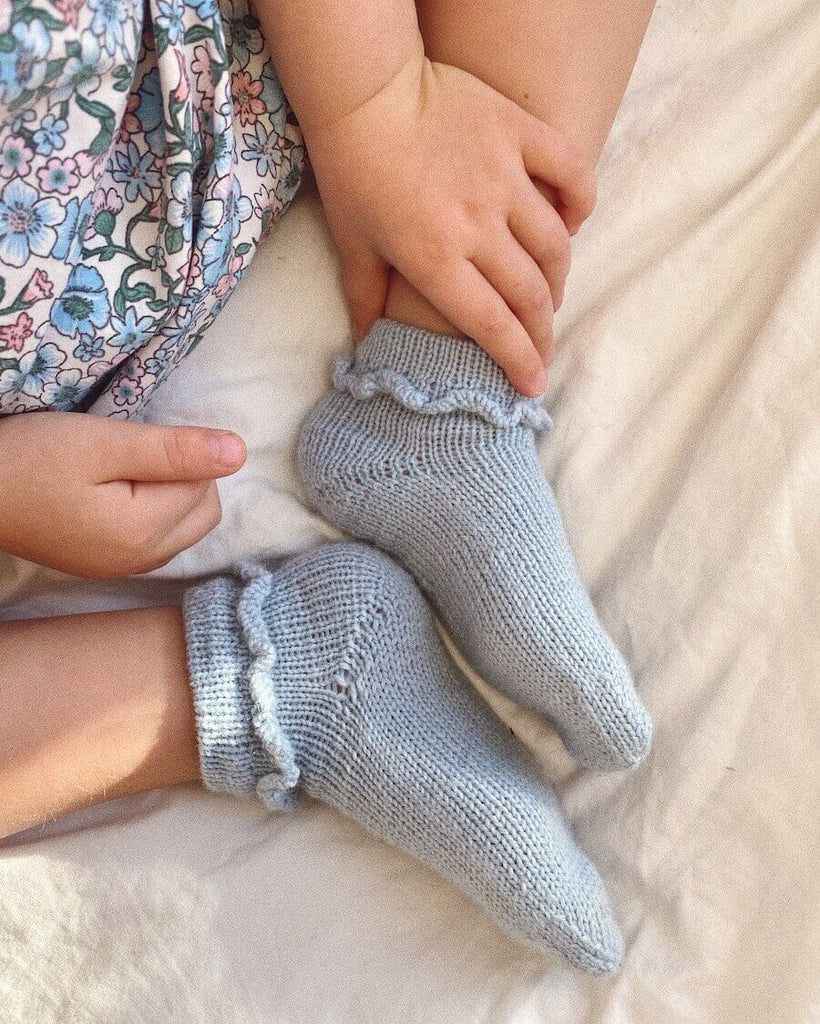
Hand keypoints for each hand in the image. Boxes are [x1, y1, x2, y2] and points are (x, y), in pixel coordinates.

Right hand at [0, 413, 245, 578]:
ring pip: (184, 525)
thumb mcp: (103, 444)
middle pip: (204, 512)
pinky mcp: (107, 564)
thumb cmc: (32, 460)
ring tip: (119, 471)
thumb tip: (239, 452)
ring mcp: (124, 568)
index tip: (134, 445)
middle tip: (129, 456)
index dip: (179, 455)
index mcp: (145, 535)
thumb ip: (174, 450)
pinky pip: (157, 536)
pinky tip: (116, 492)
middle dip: (183, 477)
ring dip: (168, 493)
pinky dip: (152, 510)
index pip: (206, 487)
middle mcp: (142, 562)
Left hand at [303, 52, 596, 395]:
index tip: (534, 383)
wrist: (365, 89)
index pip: (491, 325)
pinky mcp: (520, 134)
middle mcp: (476, 225)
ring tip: (548, 293)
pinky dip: (579, 203)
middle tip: (542, 344)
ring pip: (554, 245)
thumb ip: (366, 299)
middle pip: (529, 294)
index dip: (517, 360)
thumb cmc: (353, 172)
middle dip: (541, 330)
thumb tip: (367, 347)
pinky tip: (570, 223)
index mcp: (434, 258)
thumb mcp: (353, 244)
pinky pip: (571, 173)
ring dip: (557, 278)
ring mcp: (504, 178)